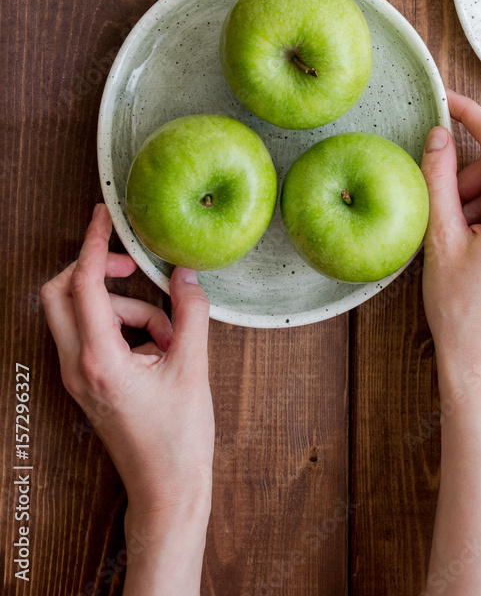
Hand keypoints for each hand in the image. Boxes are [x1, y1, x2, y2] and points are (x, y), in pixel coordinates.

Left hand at [41, 204, 213, 594]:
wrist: (167, 491)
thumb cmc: (178, 440)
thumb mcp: (193, 368)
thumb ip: (189, 313)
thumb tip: (186, 273)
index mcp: (100, 361)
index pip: (83, 285)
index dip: (94, 244)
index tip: (104, 217)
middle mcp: (78, 367)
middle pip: (60, 294)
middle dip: (93, 269)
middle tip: (131, 265)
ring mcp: (78, 377)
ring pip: (84, 314)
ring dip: (126, 307)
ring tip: (170, 334)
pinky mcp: (88, 382)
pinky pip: (96, 335)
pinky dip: (126, 328)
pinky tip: (161, 349)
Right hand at [420, 91, 480, 595]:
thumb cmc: (459, 310)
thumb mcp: (439, 238)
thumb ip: (439, 179)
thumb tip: (439, 136)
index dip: (471, 115)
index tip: (448, 100)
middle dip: (465, 184)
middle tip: (442, 219)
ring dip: (475, 205)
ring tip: (458, 245)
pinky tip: (474, 250)